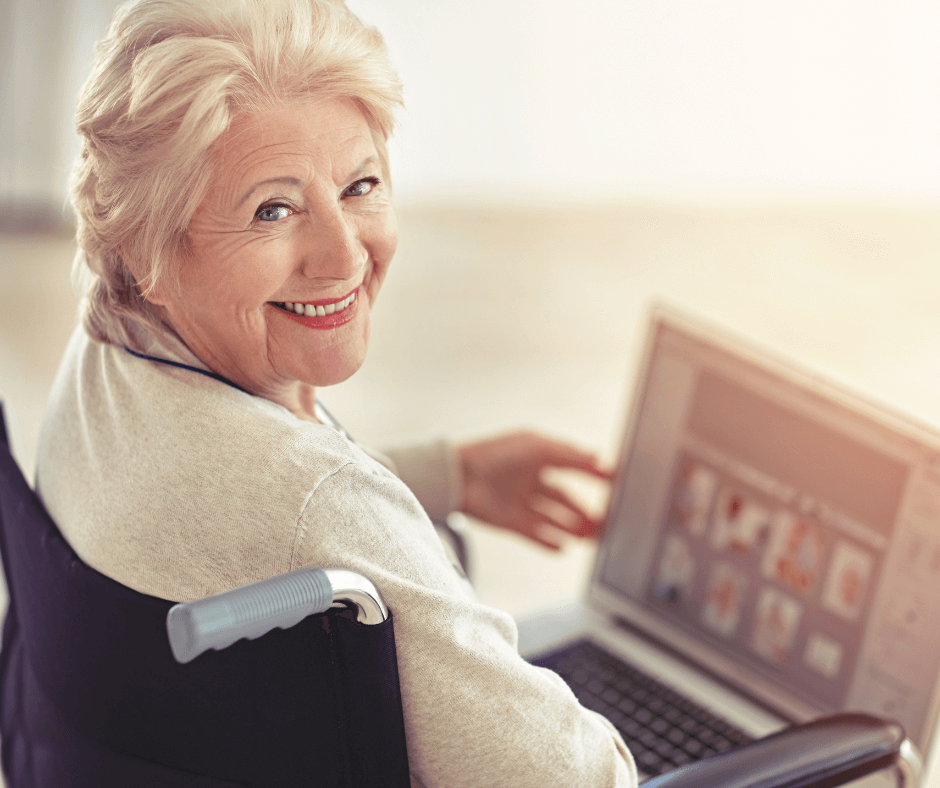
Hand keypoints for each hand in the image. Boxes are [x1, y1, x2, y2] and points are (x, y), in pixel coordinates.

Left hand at [457, 431, 611, 550]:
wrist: (457, 476)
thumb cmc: (494, 454)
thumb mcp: (537, 448)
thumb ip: (569, 455)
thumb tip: (600, 459)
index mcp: (538, 457)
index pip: (573, 467)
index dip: (594, 475)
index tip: (616, 484)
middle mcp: (531, 480)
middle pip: (565, 499)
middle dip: (585, 511)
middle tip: (607, 522)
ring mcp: (521, 502)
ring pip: (554, 519)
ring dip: (573, 528)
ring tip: (592, 537)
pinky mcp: (510, 521)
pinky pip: (535, 534)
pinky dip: (549, 542)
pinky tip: (564, 548)